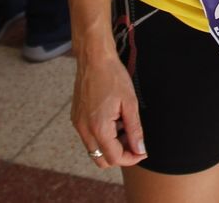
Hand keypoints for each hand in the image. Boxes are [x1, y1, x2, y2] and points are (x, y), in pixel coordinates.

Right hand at [71, 51, 146, 167]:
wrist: (94, 59)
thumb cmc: (113, 77)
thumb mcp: (130, 103)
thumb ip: (135, 130)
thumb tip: (140, 150)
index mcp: (98, 128)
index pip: (114, 158)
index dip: (131, 158)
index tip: (142, 151)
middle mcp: (84, 130)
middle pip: (101, 159)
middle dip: (120, 155)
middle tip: (134, 141)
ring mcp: (78, 124)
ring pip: (95, 149)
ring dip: (111, 145)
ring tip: (124, 124)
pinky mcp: (76, 118)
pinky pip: (89, 137)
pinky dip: (102, 135)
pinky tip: (113, 118)